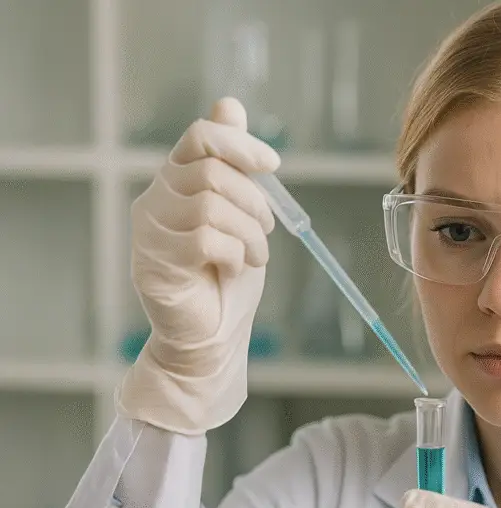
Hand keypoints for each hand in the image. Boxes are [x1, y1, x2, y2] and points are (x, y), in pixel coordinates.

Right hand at [118, 97, 280, 434]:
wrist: (212, 333)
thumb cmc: (226, 273)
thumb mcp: (240, 211)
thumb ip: (232, 163)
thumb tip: (228, 103)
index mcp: (176, 179)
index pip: (199, 136)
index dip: (240, 144)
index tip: (273, 165)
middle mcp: (155, 198)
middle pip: (211, 170)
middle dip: (254, 201)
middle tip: (267, 230)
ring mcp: (150, 231)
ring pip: (212, 206)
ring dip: (249, 233)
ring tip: (255, 255)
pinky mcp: (154, 263)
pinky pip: (206, 240)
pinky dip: (234, 253)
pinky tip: (236, 267)